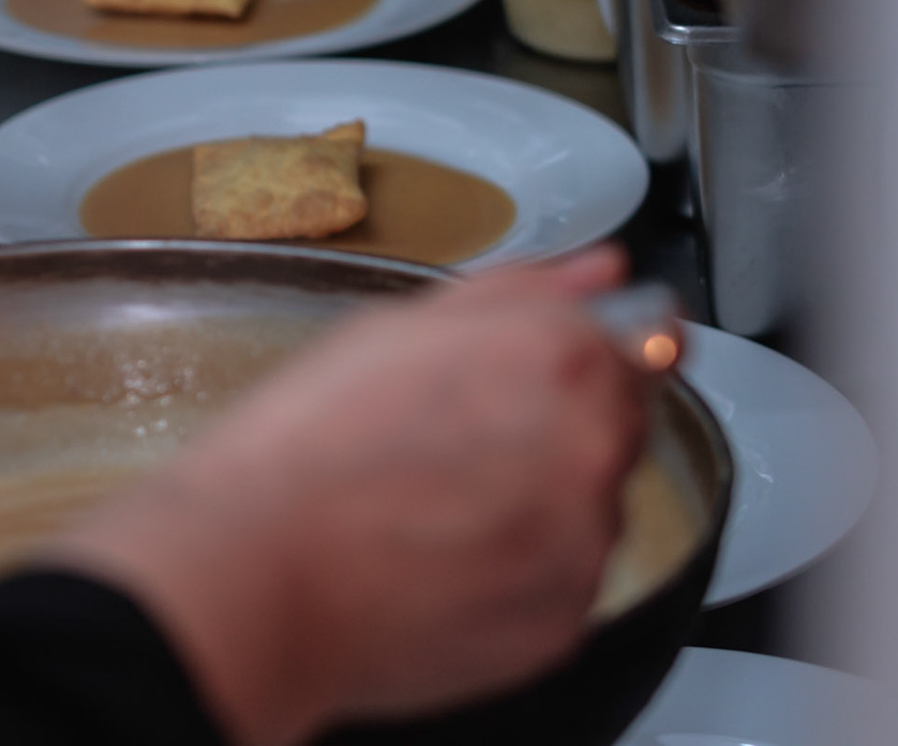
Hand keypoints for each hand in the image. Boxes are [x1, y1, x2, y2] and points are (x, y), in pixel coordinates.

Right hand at [47, 246, 647, 745]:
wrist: (256, 567)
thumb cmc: (308, 439)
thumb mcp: (396, 327)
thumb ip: (519, 291)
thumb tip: (602, 271)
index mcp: (562, 357)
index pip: (642, 343)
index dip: (574, 355)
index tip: (521, 376)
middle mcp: (597, 450)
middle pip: (616, 427)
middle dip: (553, 429)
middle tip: (447, 443)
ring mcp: (585, 546)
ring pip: (586, 510)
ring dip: (533, 502)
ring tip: (427, 507)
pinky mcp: (563, 624)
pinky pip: (558, 585)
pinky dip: (513, 574)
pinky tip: (433, 560)